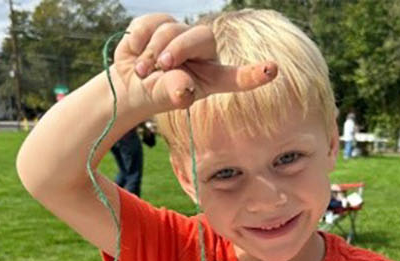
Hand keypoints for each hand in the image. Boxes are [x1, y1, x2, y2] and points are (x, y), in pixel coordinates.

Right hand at [114, 14, 279, 111]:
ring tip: (142, 71)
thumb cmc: (153, 95)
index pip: (238, 76)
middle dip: (178, 49)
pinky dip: (139, 40)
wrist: (127, 83)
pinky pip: (152, 23)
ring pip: (171, 29)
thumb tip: (182, 90)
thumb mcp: (163, 98)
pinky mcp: (163, 22)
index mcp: (213, 78)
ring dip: (151, 52)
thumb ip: (173, 92)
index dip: (254, 73)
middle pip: (201, 38)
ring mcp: (184, 35)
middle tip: (161, 65)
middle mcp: (203, 53)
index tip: (272, 69)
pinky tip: (136, 52)